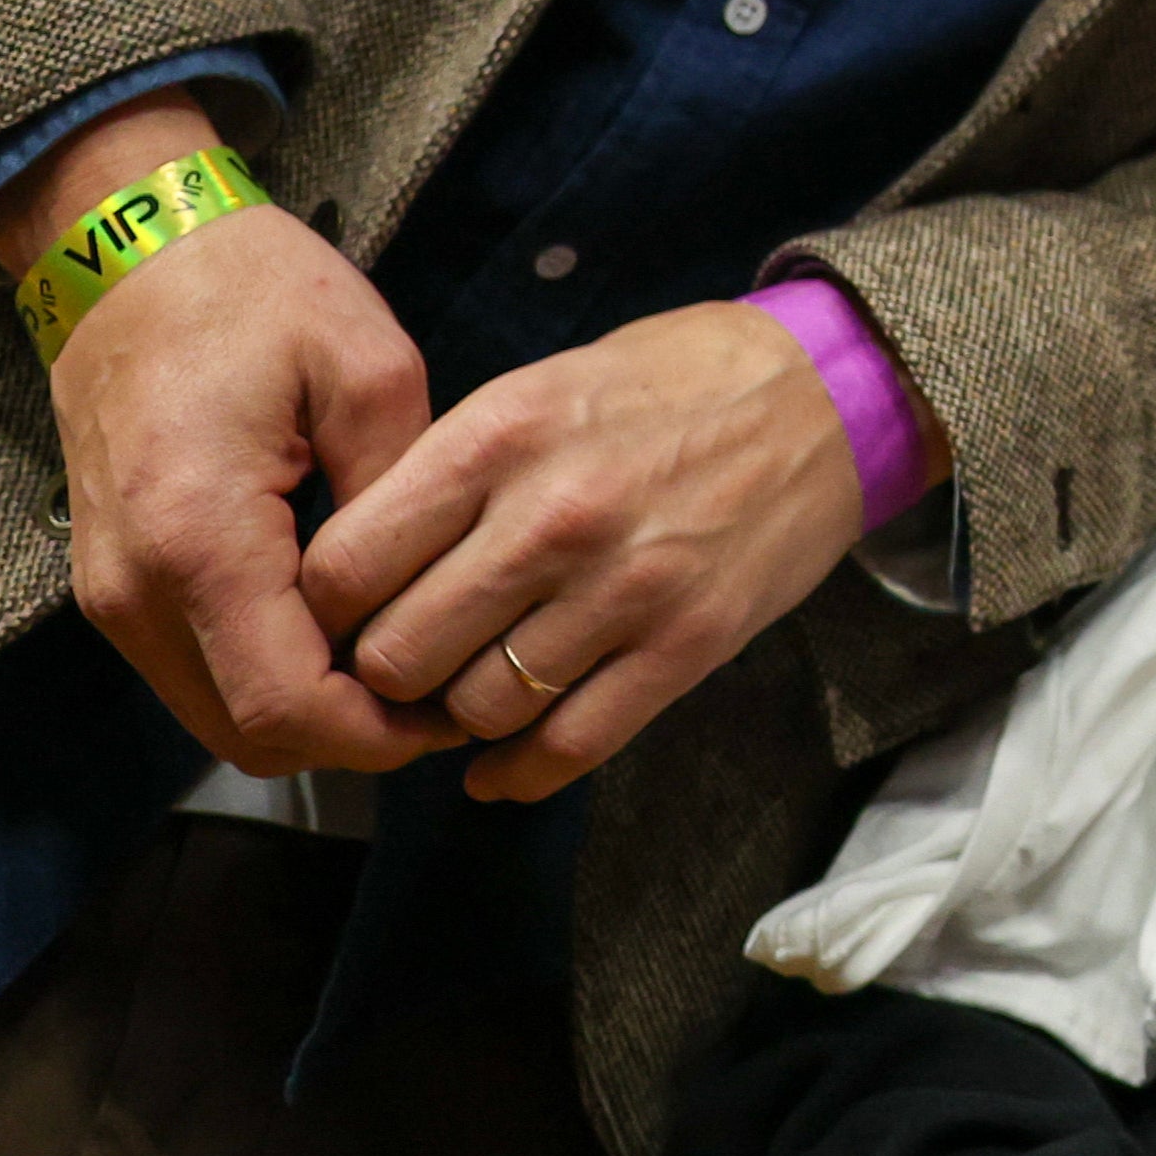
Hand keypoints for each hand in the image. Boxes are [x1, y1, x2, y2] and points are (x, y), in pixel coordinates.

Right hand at [1, 92, 451, 779]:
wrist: (130, 254)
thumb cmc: (255, 292)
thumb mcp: (368, 370)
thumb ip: (400, 495)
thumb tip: (432, 594)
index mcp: (199, 540)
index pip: (284, 707)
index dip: (378, 737)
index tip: (459, 710)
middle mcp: (136, 591)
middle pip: (246, 735)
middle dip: (352, 739)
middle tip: (448, 699)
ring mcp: (111, 594)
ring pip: (215, 714)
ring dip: (310, 712)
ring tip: (409, 666)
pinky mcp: (113, 581)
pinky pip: (195, 669)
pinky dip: (268, 675)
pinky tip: (346, 634)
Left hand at [294, 300, 870, 801]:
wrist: (827, 390)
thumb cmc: (668, 383)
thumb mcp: (541, 387)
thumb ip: (450, 475)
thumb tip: (358, 579)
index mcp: (501, 436)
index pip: (344, 567)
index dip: (327, 609)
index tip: (349, 614)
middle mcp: (553, 516)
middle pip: (397, 656)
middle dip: (388, 673)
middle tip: (409, 660)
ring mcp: (625, 587)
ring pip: (475, 711)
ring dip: (460, 715)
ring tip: (473, 688)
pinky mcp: (687, 644)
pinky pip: (566, 745)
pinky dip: (517, 772)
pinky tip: (502, 762)